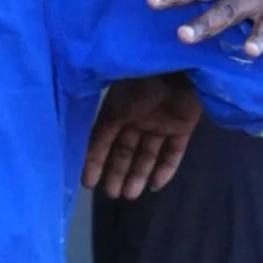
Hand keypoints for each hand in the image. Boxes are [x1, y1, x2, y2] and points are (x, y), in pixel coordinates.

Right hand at [83, 74, 202, 198]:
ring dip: (138, 175)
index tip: (88, 184)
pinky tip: (156, 186)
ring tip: (129, 195)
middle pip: (125, 151)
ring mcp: (161, 123)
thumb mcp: (115, 109)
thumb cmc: (142, 86)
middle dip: (117, 173)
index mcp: (118, 111)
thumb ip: (100, 131)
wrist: (180, 67)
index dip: (95, 162)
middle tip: (112, 195)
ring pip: (147, 155)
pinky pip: (173, 152)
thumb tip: (80, 151)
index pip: (103, 142)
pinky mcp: (183, 127)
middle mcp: (137, 119)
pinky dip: (166, 169)